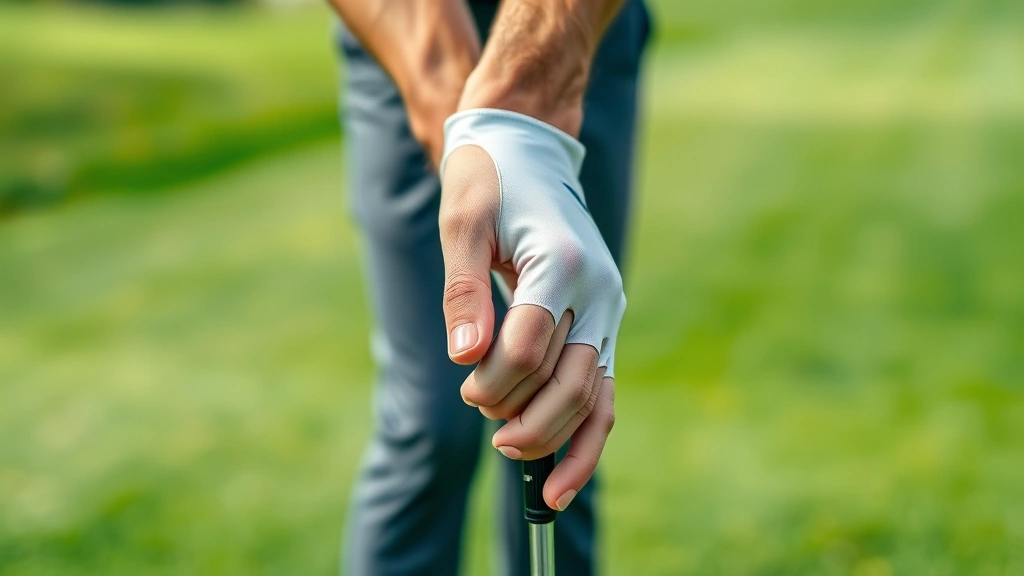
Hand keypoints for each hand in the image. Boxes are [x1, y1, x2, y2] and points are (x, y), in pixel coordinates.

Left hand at [438, 109, 624, 510]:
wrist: (530, 150)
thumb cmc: (488, 181)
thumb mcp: (462, 222)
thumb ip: (464, 291)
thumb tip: (467, 361)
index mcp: (564, 261)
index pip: (529, 346)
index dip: (492, 379)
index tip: (466, 382)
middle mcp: (598, 291)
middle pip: (567, 382)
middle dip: (521, 415)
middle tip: (482, 415)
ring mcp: (607, 310)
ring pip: (594, 396)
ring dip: (555, 437)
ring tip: (519, 459)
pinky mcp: (602, 325)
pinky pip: (601, 392)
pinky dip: (588, 438)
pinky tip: (561, 482)